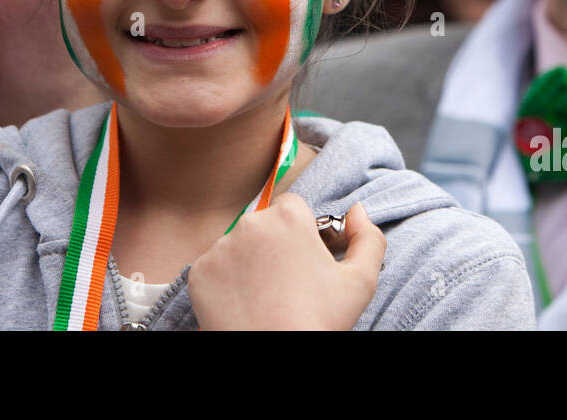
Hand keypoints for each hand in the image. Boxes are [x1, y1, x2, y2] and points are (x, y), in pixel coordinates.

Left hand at [189, 194, 385, 329]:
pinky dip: (226, 283)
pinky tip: (243, 305)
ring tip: (265, 297)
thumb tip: (357, 210)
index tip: (305, 263)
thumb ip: (368, 238)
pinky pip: (215, 269)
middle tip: (288, 284)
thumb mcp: (361, 282)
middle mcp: (250, 223)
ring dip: (250, 263)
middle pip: (265, 225)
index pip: (293, 209)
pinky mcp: (198, 273)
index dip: (302, 235)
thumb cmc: (319, 321)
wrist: (276, 358)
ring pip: (239, 246)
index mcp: (288, 216)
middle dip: (275, 246)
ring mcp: (220, 247)